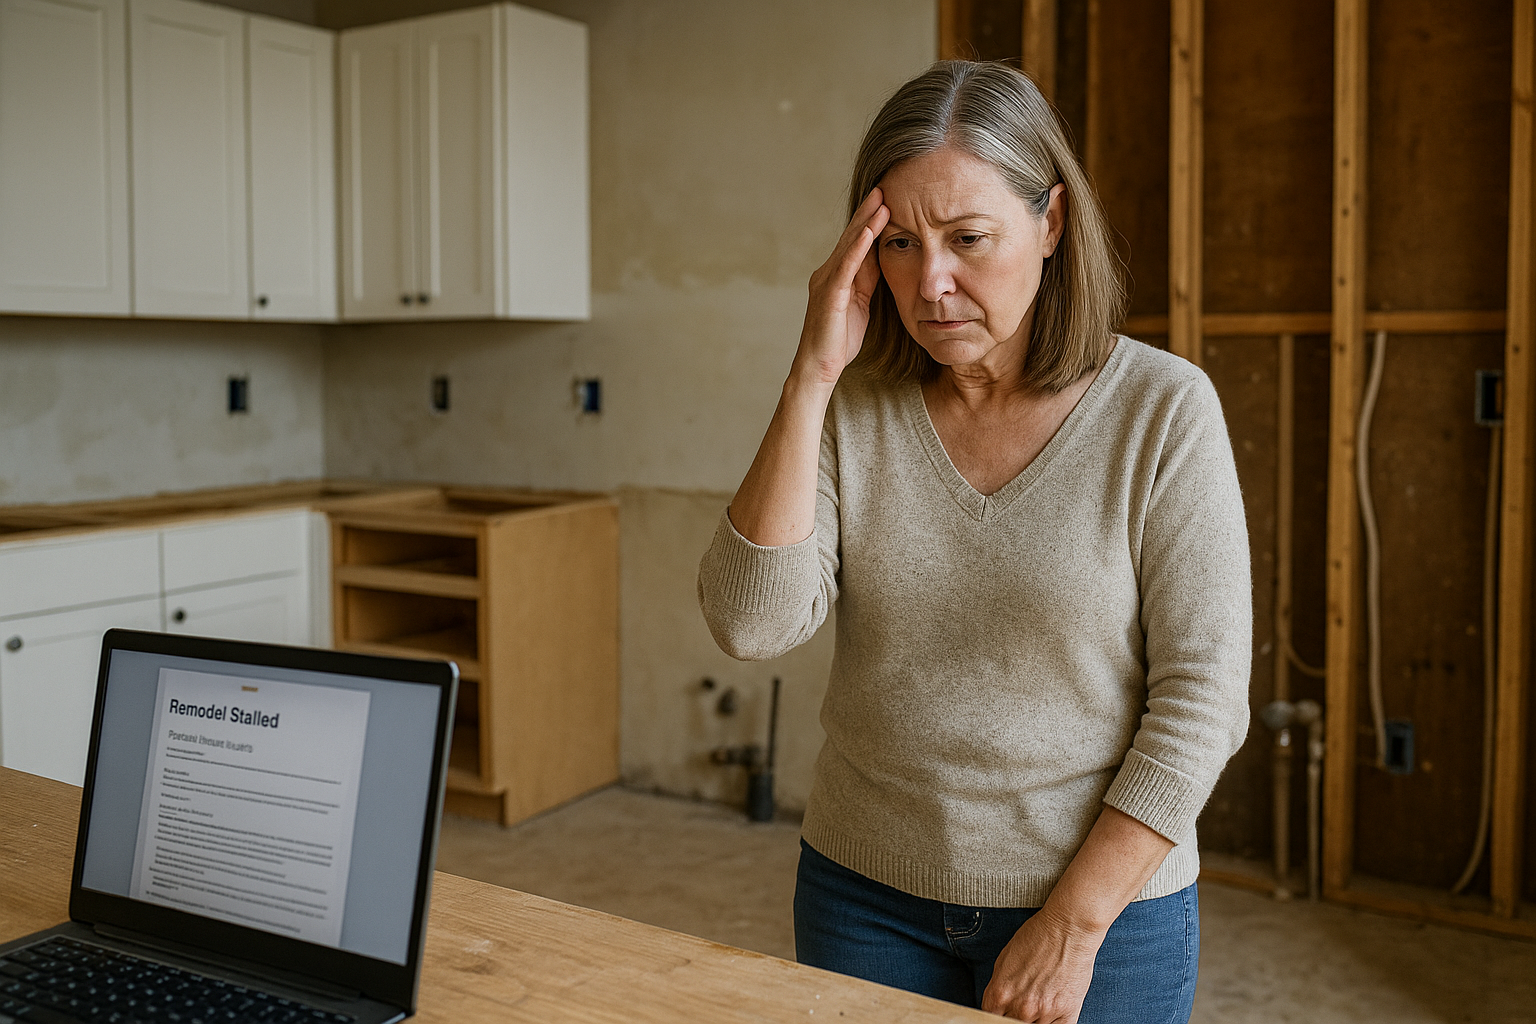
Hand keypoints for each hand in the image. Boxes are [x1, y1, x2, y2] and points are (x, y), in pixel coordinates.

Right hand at [792, 187, 889, 386]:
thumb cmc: (839, 341)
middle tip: (884, 187)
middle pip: (851, 237)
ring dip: (865, 223)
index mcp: (837, 276)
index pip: (856, 243)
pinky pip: (845, 267)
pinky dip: (857, 248)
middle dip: (868, 212)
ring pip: (848, 247)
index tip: (886, 200)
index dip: (870, 221)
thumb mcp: (861, 304)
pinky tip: (868, 232)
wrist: (819, 367)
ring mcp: (826, 283)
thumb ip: (867, 280)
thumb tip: (881, 257)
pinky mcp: (829, 295)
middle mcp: (828, 273)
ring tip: (881, 201)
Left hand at [980, 907, 1104, 1021]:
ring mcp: (1044, 1012)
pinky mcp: (1067, 1013)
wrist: (1068, 929)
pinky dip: (1052, 1022)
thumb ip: (998, 987)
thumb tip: (996, 1007)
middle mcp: (1021, 1007)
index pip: (989, 1019)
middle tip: (1023, 1002)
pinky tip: (1052, 1010)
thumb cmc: (1036, 937)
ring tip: (1040, 1000)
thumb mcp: (1004, 959)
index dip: (996, 1015)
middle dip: (1013, 1016)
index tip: (1003, 1012)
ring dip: (1035, 1019)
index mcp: (1000, 993)